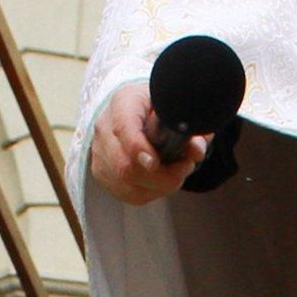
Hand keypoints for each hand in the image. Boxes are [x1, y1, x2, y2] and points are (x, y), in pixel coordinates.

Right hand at [88, 80, 210, 205]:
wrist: (136, 110)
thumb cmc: (157, 108)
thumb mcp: (176, 110)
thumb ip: (187, 128)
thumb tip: (196, 151)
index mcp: (123, 102)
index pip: (123, 127)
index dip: (137, 148)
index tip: (155, 162)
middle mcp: (105, 128)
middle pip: (125, 165)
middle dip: (162, 176)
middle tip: (185, 167)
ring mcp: (100, 152)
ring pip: (128, 184)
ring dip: (160, 185)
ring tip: (176, 173)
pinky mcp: (102, 172)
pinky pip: (129, 193)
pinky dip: (152, 191)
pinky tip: (162, 180)